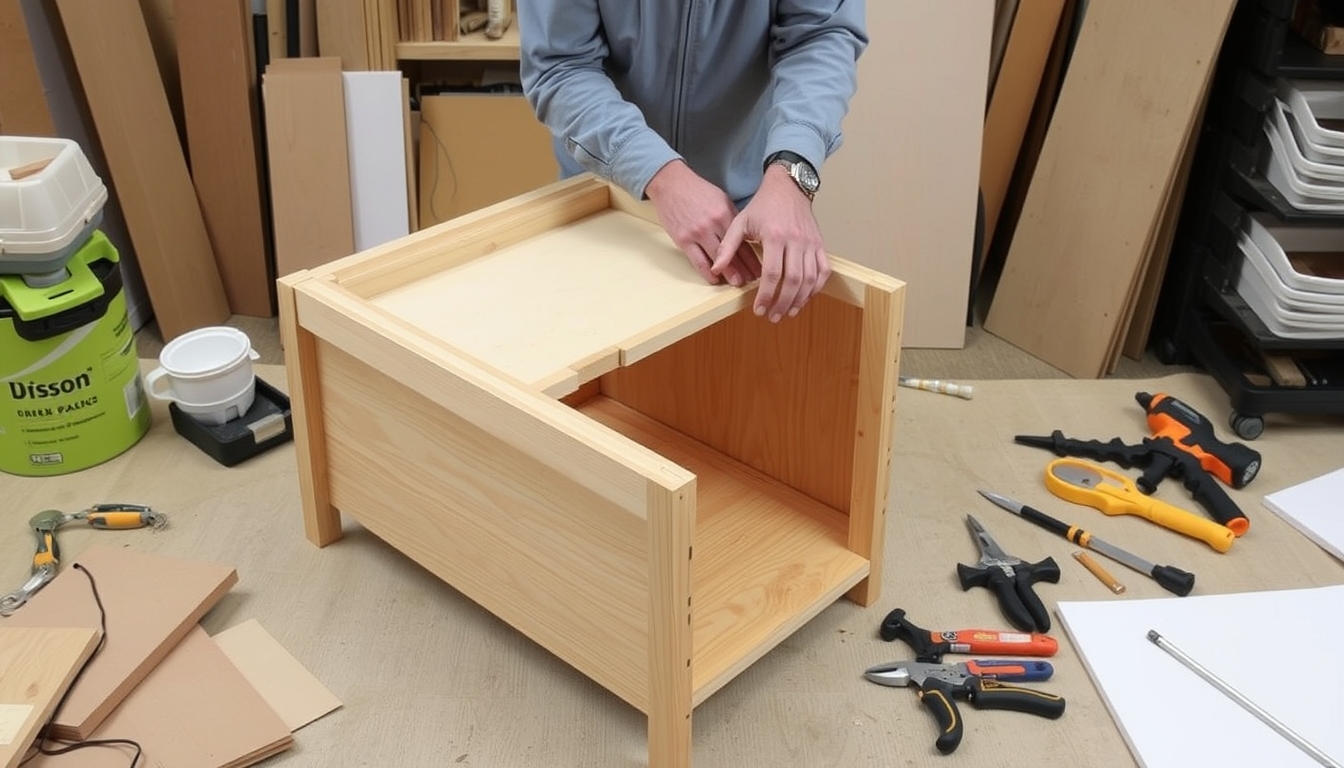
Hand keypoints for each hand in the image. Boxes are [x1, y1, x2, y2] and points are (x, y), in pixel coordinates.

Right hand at [645, 161, 760, 286]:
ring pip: (718, 259)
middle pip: (733, 252)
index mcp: (725, 214)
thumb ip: (731, 217)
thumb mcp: (720, 199)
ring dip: (729, 273)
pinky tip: (715, 279)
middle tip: (754, 280)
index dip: (753, 257)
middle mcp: (713, 225)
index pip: (743, 240)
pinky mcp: (683, 240)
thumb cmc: (696, 190)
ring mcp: (697, 233)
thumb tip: (743, 236)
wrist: (671, 184)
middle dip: (745, 268)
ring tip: (738, 282)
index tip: (761, 267)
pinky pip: (698, 261)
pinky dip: (708, 272)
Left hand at [713, 166, 829, 321]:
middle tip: (772, 316)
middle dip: (783, 302)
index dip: (765, 294)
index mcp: (775, 236)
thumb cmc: (763, 206)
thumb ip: (727, 247)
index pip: (772, 273)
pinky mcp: (820, 244)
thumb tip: (716, 269)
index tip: (758, 309)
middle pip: (793, 280)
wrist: (788, 187)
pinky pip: (823, 271)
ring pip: (810, 279)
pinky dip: (816, 287)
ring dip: (800, 299)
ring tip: (788, 312)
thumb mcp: (740, 222)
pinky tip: (805, 298)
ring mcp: (811, 243)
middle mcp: (796, 241)